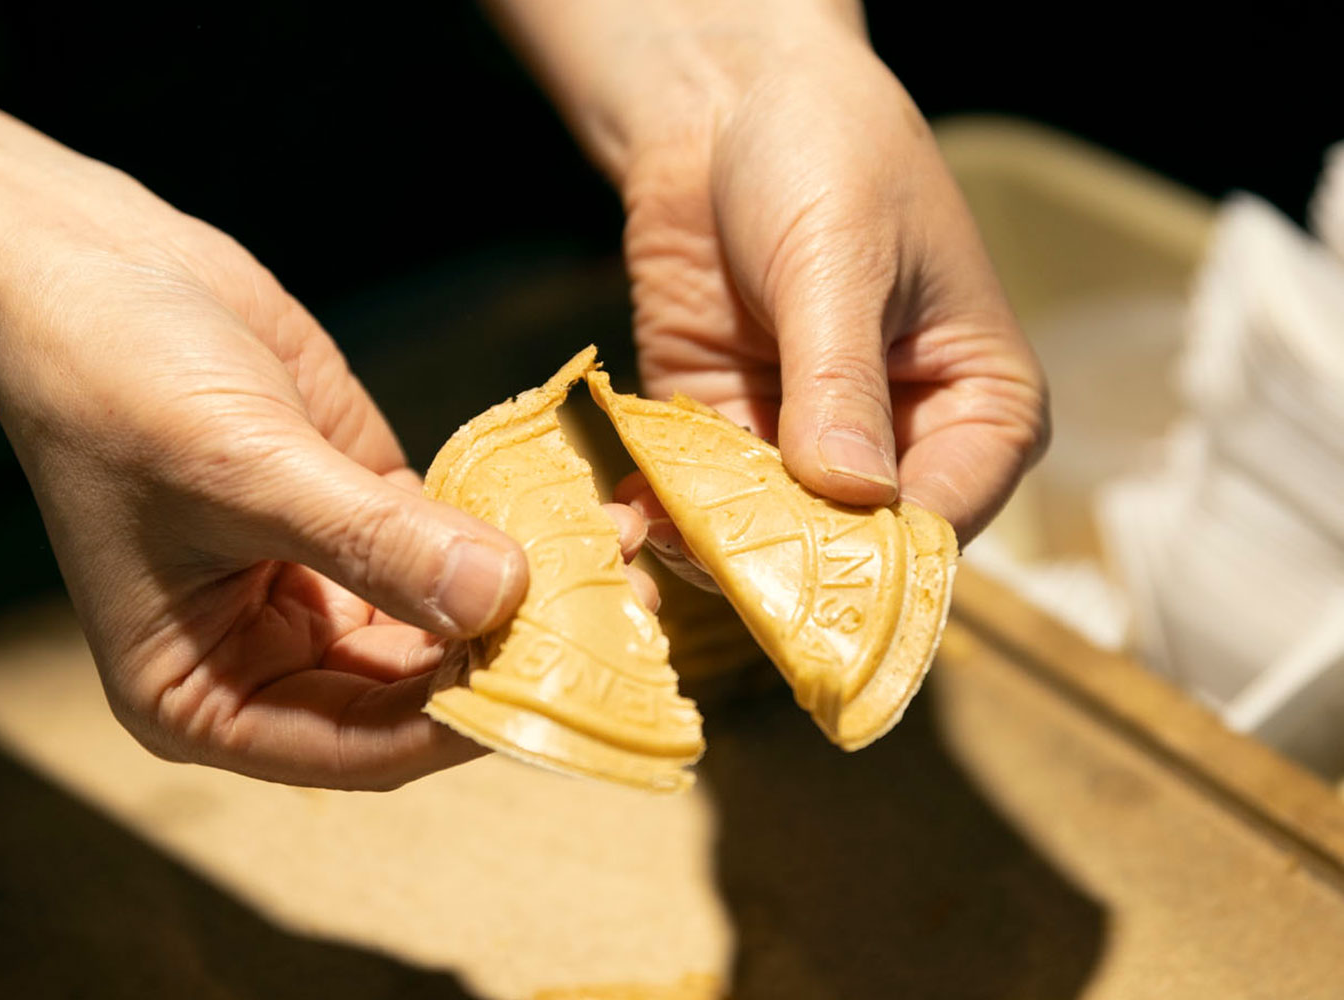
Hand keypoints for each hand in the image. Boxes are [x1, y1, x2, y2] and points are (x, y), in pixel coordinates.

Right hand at [0, 28, 654, 789]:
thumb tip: (499, 600)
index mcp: (205, 696)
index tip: (558, 681)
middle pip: (416, 693)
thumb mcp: (242, 468)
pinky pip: (447, 550)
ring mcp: (319, 587)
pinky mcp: (360, 516)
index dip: (460, 724)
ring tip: (616, 563)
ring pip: (443, 624)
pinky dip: (508, 539)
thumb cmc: (117, 381)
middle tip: (617, 618)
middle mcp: (267, 659)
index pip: (360, 746)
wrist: (89, 269)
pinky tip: (582, 518)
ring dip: (525, 598)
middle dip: (510, 656)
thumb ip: (373, 543)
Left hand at [489, 2, 1048, 576]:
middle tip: (717, 566)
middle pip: (853, 545)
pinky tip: (633, 516)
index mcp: (978, 405)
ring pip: (772, 534)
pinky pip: (703, 494)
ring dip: (716, 544)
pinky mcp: (726, 427)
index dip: (879, 558)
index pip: (944, 518)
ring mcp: (807, 441)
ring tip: (661, 542)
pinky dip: (669, 511)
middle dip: (787, 563)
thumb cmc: (826, 154)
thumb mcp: (842, 260)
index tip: (811, 577)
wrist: (722, 102)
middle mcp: (900, 441)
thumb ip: (842, 382)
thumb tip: (852, 495)